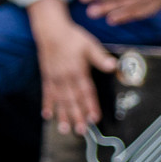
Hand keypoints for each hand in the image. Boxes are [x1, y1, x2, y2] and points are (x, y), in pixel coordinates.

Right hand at [29, 0, 117, 135]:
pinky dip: (47, 105)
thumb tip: (113, 66)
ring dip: (62, 115)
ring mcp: (55, 78)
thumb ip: (100, 57)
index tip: (95, 117)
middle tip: (81, 130)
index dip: (91, 105)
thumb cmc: (72, 37)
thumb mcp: (89, 44)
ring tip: (64, 129)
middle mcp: (65, 77)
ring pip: (60, 100)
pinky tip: (47, 116)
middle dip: (77, 116)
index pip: (86, 91)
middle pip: (73, 100)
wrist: (51, 30)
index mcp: (78, 70)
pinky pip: (47, 94)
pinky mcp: (47, 77)